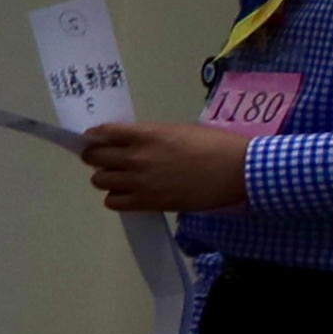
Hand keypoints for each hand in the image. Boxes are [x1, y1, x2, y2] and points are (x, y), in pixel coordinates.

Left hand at [84, 120, 249, 213]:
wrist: (238, 171)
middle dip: (96, 156)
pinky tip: (129, 194)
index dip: (96, 136)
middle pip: (94, 157)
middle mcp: (136, 157)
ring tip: (121, 177)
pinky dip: (116, 197)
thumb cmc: (215, 145)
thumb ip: (150, 136)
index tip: (97, 138)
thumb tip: (131, 143)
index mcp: (146, 134)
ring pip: (99, 180)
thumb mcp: (179, 131)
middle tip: (106, 159)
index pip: (103, 132)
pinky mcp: (147, 202)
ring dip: (107, 178)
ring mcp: (139, 181)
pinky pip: (113, 202)